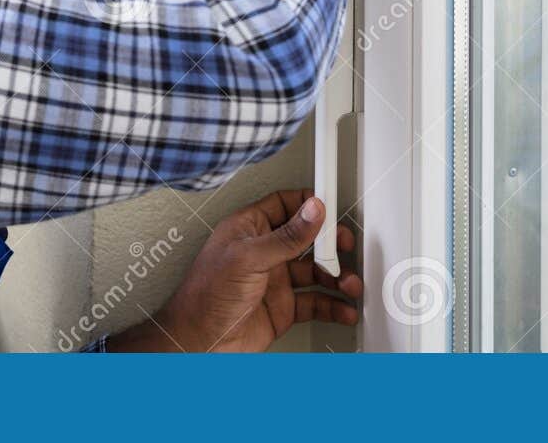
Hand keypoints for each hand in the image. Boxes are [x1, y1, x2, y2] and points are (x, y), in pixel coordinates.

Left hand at [108, 190, 361, 351]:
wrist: (197, 344)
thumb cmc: (204, 297)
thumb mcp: (248, 258)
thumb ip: (286, 236)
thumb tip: (312, 211)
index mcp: (250, 229)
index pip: (286, 205)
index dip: (310, 204)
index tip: (333, 207)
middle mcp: (264, 252)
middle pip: (307, 239)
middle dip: (330, 244)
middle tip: (346, 249)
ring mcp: (275, 280)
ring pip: (315, 273)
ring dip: (336, 278)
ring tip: (350, 285)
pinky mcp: (282, 308)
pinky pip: (314, 303)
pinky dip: (333, 306)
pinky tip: (344, 309)